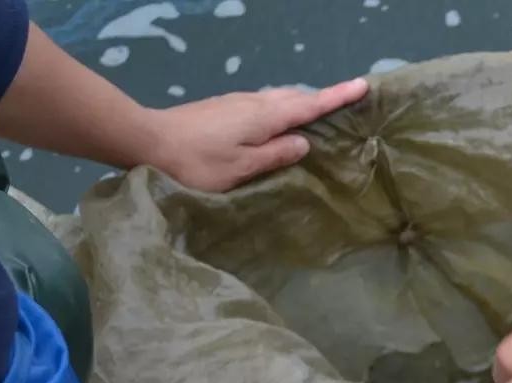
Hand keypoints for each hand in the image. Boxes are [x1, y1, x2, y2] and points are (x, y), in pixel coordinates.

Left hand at [144, 79, 368, 192]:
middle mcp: (254, 103)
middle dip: (323, 97)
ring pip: (279, 98)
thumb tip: (304, 142)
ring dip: (301, 103)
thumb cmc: (197, 162)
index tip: (363, 85)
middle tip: (348, 102)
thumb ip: (276, 154)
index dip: (337, 96)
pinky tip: (281, 122)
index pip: (310, 105)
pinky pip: (265, 104)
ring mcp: (237, 102)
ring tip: (318, 114)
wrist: (147, 141)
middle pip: (296, 96)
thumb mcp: (242, 167)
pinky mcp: (224, 107)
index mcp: (265, 117)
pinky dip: (282, 109)